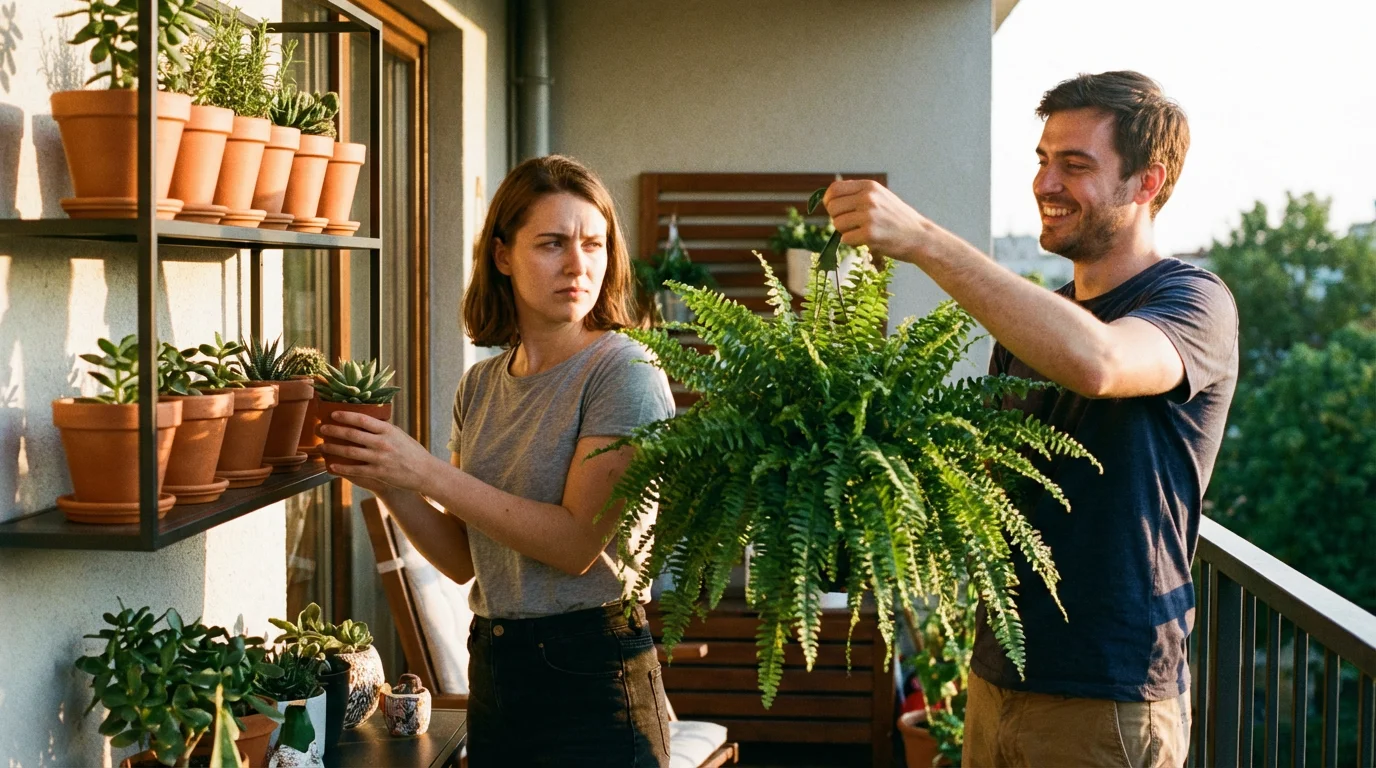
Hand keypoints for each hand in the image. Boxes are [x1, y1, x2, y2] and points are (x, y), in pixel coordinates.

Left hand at [319, 411, 444, 496]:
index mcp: (387, 430)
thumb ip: (381, 428)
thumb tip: (363, 420)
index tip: (333, 414)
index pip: (362, 419)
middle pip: (352, 434)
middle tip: (321, 428)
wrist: (424, 472)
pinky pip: (355, 469)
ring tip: (322, 446)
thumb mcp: (398, 434)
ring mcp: (380, 458)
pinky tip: (331, 466)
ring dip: (333, 448)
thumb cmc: (411, 451)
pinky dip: (341, 468)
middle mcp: (382, 442)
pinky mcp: (379, 472)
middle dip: (333, 430)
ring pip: (350, 451)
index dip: (345, 416)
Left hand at [823, 179, 934, 263]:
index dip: (829, 201)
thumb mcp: (880, 197)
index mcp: (869, 187)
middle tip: (851, 225)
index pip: (834, 189)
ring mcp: (869, 216)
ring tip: (862, 232)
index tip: (833, 209)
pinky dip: (853, 242)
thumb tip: (830, 198)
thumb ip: (858, 194)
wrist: (919, 236)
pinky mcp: (869, 234)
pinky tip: (867, 240)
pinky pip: (845, 239)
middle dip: (837, 218)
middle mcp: (868, 198)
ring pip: (837, 224)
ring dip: (845, 232)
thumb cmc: (897, 219)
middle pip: (832, 208)